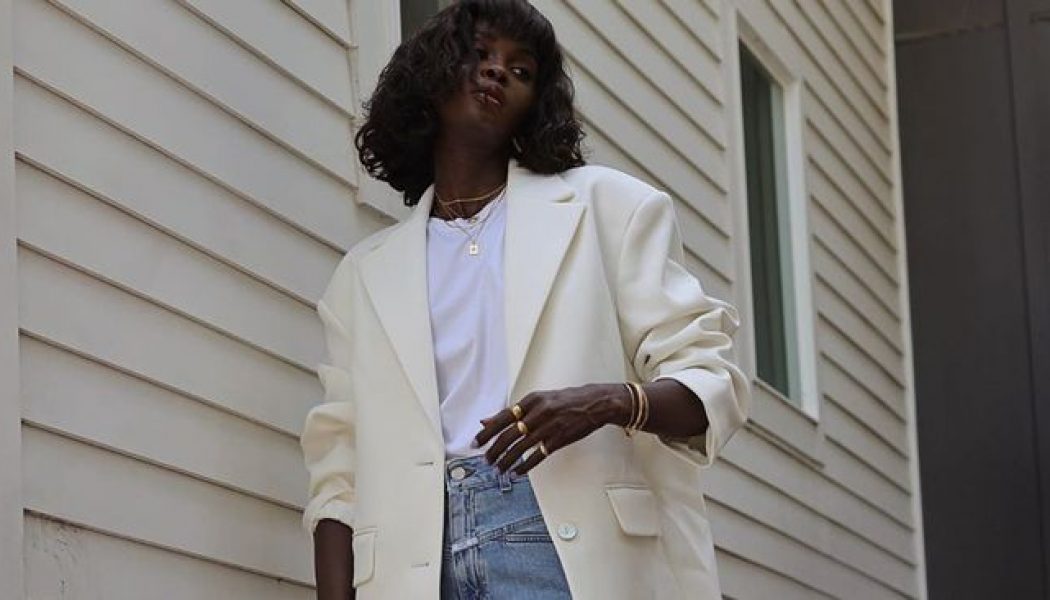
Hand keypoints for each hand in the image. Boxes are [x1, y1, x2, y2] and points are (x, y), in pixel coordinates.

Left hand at [473, 383, 631, 474]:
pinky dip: (525, 466)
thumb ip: (515, 411)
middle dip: (494, 450)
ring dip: (507, 460)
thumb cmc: (567, 400)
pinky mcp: (559, 440)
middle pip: (510, 435)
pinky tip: (517, 472)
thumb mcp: (540, 399)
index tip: (476, 442)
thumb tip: (488, 420)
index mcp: (532, 399)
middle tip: (486, 460)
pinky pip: (538, 456)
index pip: (503, 417)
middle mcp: (539, 412)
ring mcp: (550, 427)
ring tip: (498, 469)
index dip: (487, 432)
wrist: (596, 403)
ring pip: (522, 447)